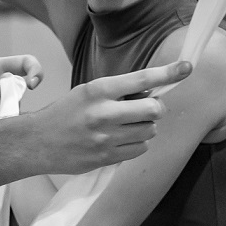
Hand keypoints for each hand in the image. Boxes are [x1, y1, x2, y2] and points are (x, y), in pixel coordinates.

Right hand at [33, 61, 191, 173]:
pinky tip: (122, 140)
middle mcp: (104, 113)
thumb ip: (118, 92)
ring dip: (147, 127)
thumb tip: (153, 91)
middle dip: (156, 108)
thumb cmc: (65, 113)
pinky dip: (137, 144)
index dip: (168, 73)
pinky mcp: (106, 158)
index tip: (187, 67)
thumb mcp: (87, 92)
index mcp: (98, 90)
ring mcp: (106, 138)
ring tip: (128, 125)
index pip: (142, 79)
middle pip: (154, 109)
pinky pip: (140, 149)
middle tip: (146, 109)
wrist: (37, 142)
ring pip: (150, 131)